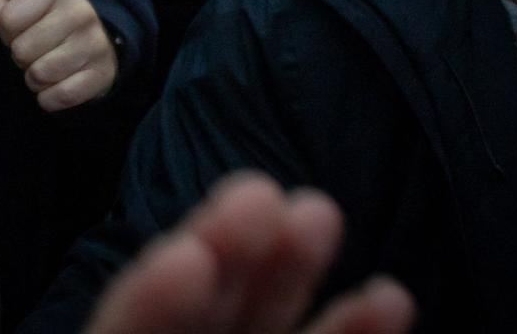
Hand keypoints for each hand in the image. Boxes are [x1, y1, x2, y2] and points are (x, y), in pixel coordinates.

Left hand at [0, 0, 115, 111]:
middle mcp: (80, 12)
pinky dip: (50, 97)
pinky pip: (60, 96)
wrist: (98, 39)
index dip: (7, 30)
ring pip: (39, 75)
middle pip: (21, 51)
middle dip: (21, 55)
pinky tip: (57, 83)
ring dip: (34, 78)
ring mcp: (94, 44)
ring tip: (45, 64)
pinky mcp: (102, 73)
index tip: (21, 28)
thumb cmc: (49, 19)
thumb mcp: (22, 1)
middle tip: (36, 49)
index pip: (8, 19)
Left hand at [84, 173, 414, 333]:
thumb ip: (148, 319)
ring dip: (291, 272)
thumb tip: (185, 248)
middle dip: (231, 255)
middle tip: (259, 195)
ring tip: (317, 212)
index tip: (188, 256)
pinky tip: (390, 296)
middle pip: (199, 313)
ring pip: (259, 324)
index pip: (126, 328)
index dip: (151, 302)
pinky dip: (348, 330)